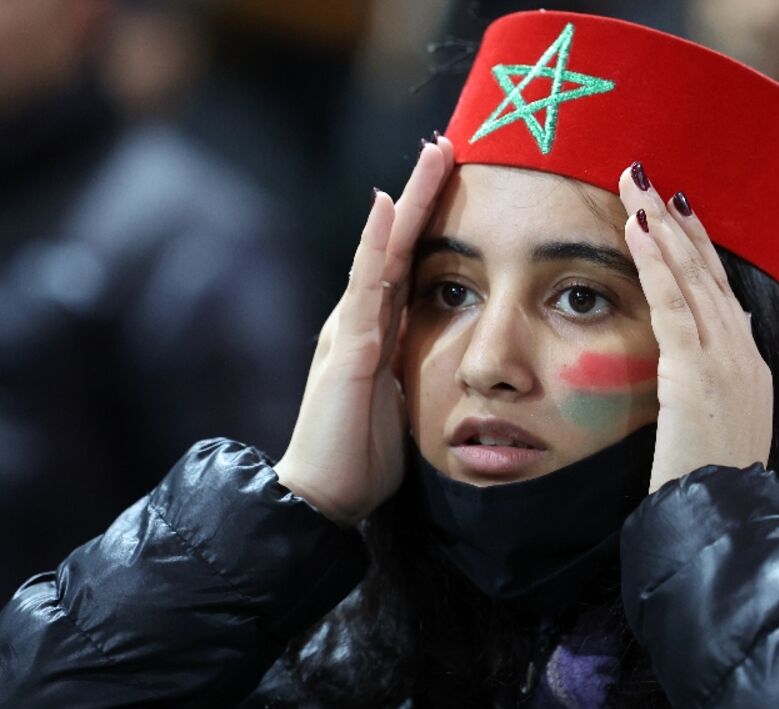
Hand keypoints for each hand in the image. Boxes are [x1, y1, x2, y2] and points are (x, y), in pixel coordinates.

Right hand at [274, 137, 454, 523]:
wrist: (322, 495)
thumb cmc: (362, 455)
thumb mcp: (401, 401)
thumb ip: (412, 369)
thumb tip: (446, 354)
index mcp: (376, 332)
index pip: (408, 264)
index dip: (430, 221)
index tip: (456, 179)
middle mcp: (360, 319)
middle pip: (396, 244)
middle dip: (422, 193)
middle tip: (446, 144)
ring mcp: (350, 329)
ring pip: (383, 251)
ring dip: (407, 201)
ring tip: (432, 155)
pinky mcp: (348, 349)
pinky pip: (365, 287)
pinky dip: (375, 244)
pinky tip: (386, 209)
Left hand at [616, 163, 772, 491]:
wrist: (727, 518)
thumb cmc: (710, 484)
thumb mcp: (713, 429)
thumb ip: (703, 390)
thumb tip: (692, 364)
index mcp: (747, 365)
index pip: (719, 291)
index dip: (697, 247)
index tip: (676, 211)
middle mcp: (743, 352)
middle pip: (707, 270)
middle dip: (676, 220)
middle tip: (647, 176)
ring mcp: (727, 358)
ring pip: (691, 275)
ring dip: (661, 224)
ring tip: (635, 181)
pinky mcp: (700, 370)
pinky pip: (674, 303)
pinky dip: (656, 262)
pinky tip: (636, 227)